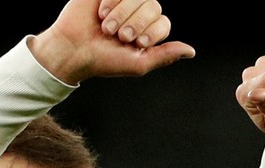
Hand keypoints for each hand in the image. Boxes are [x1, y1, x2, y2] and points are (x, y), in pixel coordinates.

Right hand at [30, 0, 195, 84]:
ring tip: (106, 26)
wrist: (73, 49)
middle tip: (117, 35)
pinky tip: (101, 12)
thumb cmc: (104, 60)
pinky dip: (112, 1)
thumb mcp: (139, 64)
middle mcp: (137, 13)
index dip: (150, 31)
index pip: (163, 22)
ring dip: (122, 12)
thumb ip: (165, 55)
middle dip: (135, 22)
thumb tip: (191, 51)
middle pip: (153, 6)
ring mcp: (123, 0)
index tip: (134, 43)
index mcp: (147, 30)